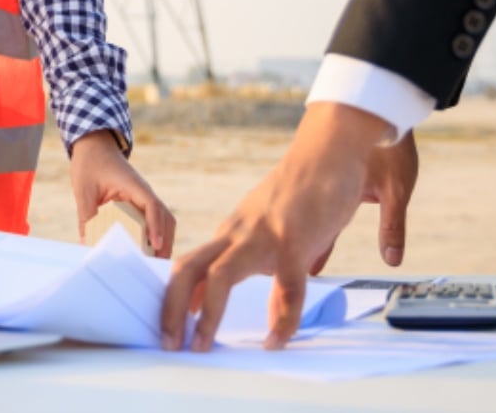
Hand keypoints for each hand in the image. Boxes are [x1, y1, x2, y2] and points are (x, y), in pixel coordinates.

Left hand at [69, 130, 175, 257]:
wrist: (94, 146)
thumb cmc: (89, 164)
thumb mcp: (83, 190)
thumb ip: (86, 216)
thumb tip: (87, 244)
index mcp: (133, 185)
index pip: (152, 205)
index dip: (155, 226)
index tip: (155, 245)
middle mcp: (143, 192)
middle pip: (165, 217)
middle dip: (165, 241)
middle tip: (156, 265)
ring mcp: (143, 197)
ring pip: (163, 220)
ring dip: (163, 240)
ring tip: (154, 263)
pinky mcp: (139, 203)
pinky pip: (153, 220)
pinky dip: (154, 236)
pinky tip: (146, 252)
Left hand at [160, 103, 401, 352]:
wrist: (329, 149)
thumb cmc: (306, 189)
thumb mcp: (278, 226)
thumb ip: (276, 256)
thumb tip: (286, 286)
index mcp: (232, 231)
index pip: (190, 265)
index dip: (175, 297)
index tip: (170, 326)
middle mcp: (238, 232)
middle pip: (187, 268)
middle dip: (171, 308)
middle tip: (166, 342)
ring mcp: (263, 236)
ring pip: (219, 277)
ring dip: (205, 316)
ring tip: (201, 346)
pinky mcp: (294, 240)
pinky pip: (286, 288)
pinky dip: (280, 319)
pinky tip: (275, 339)